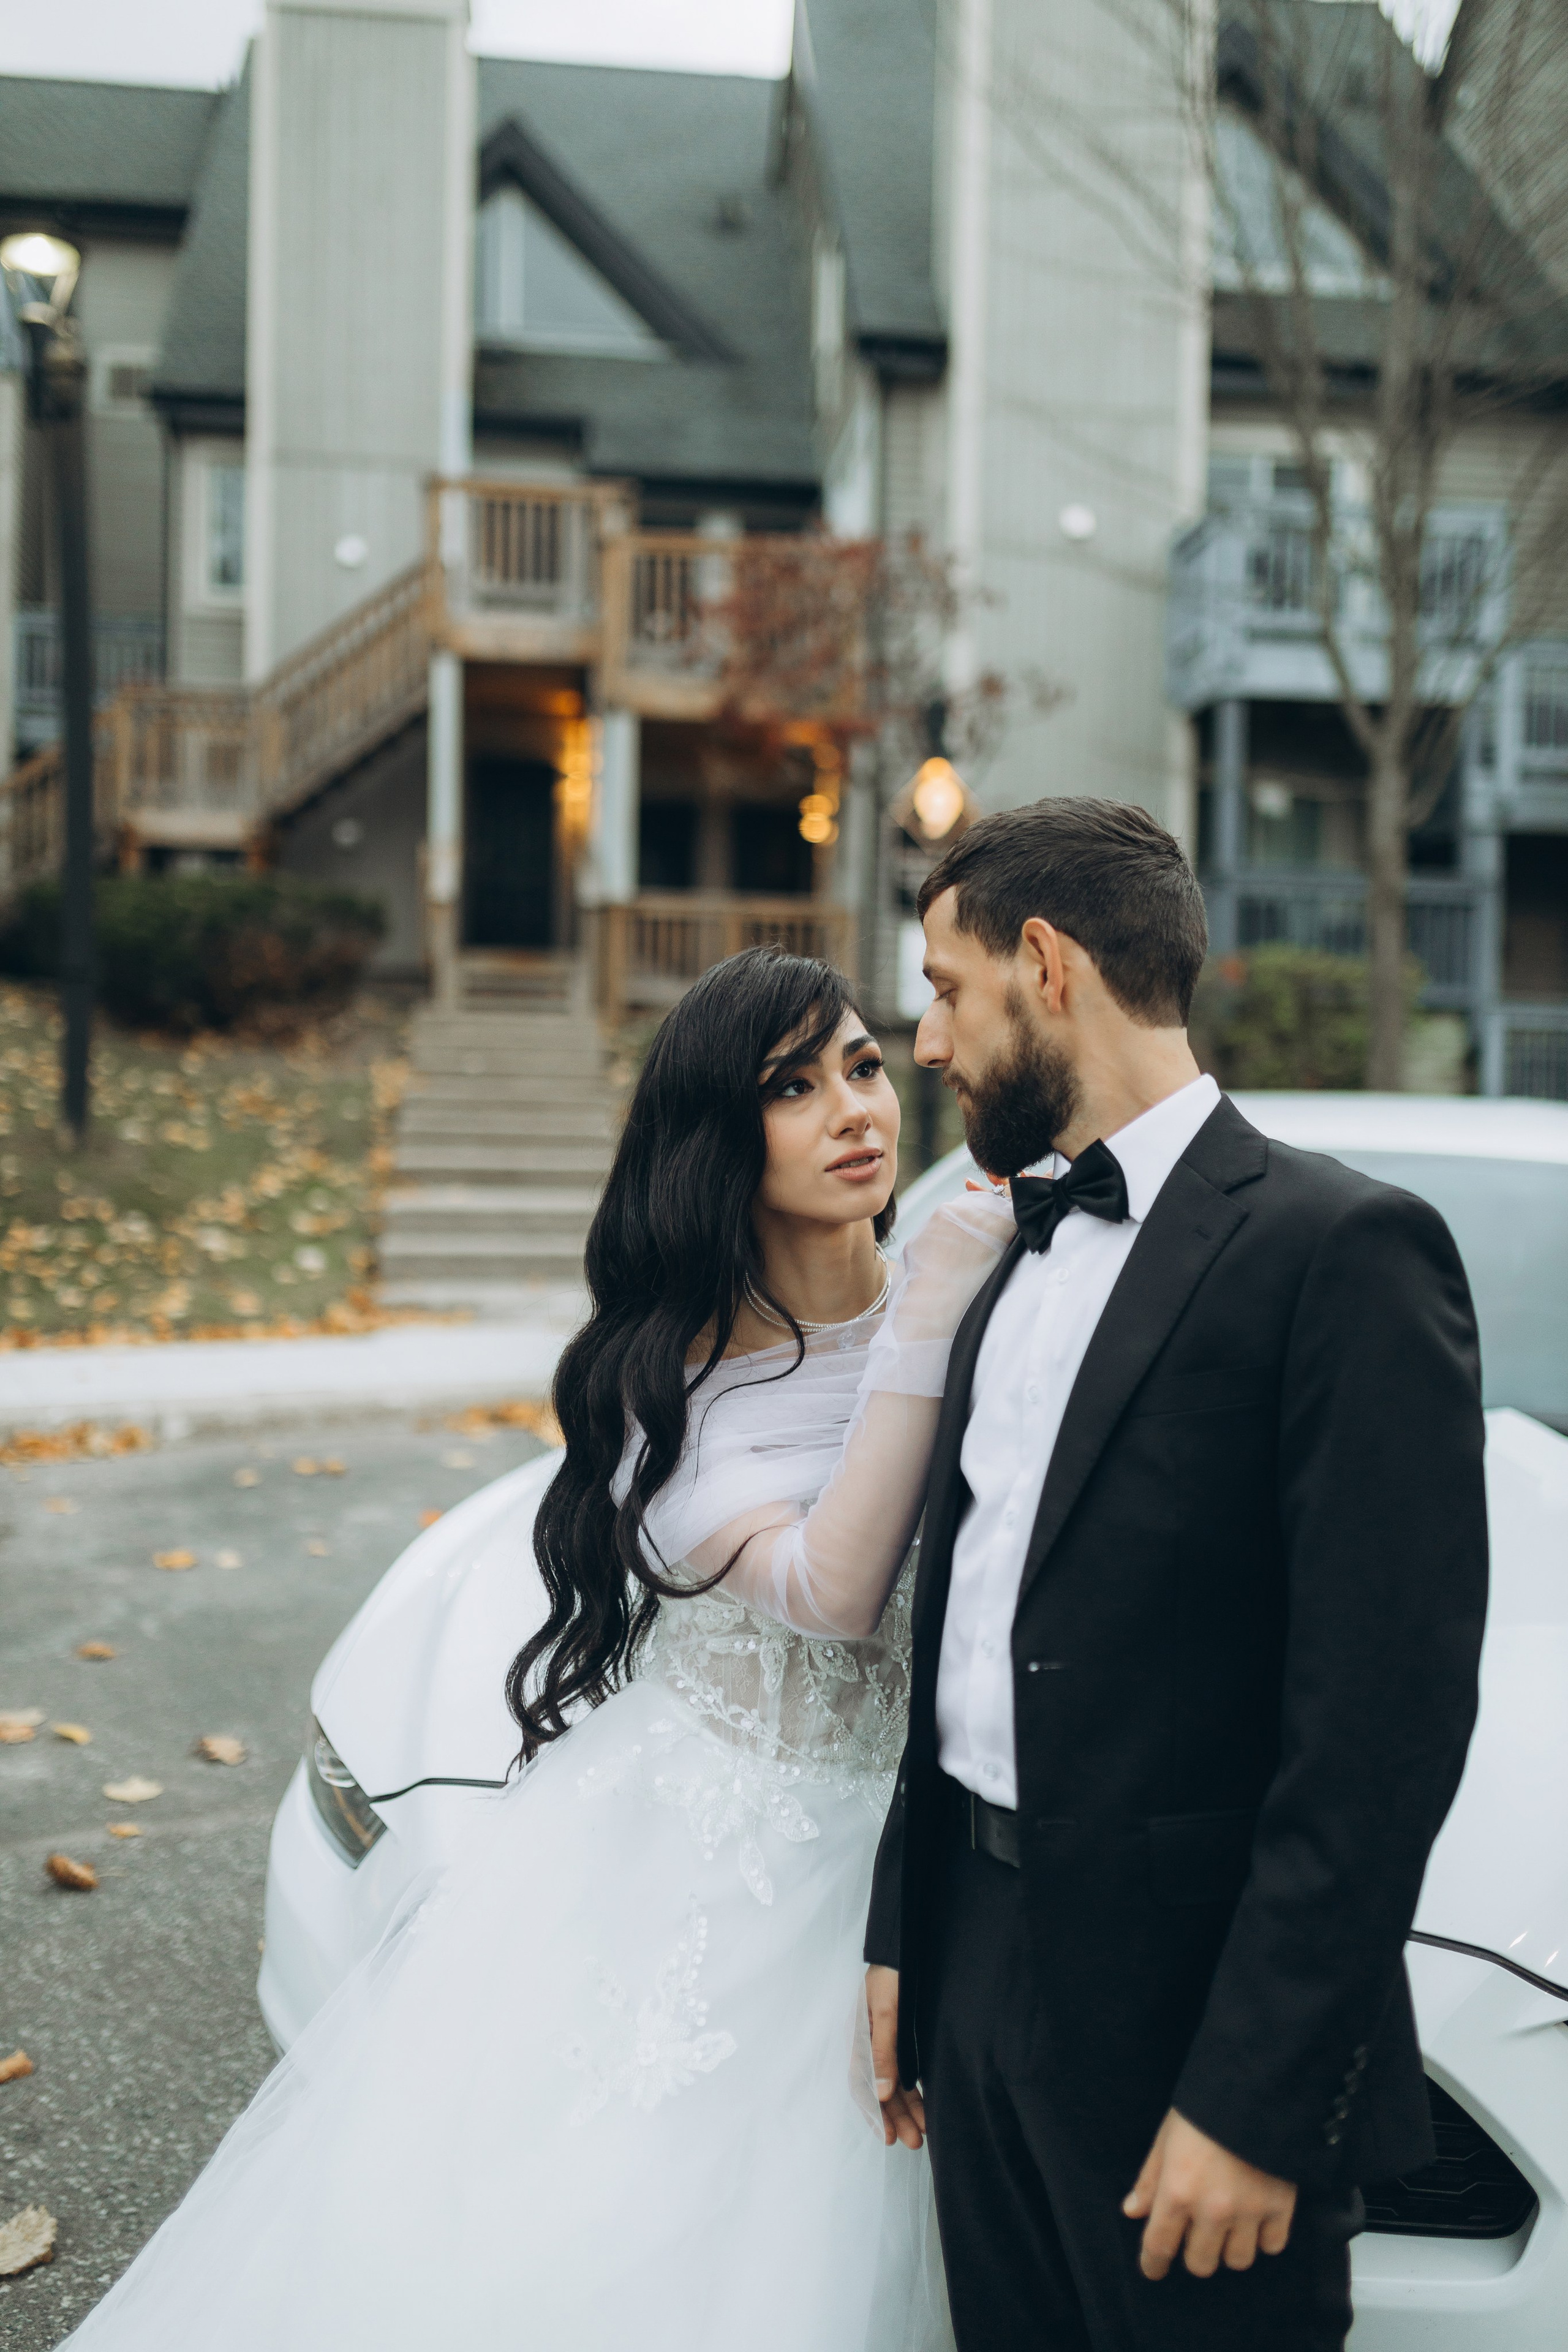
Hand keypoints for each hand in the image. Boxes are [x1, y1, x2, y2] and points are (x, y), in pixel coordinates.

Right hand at [866, 1965, 925, 2149]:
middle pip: (881, 2090)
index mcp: (858, 2039)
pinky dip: (914, 2091)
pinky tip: (926, 2107)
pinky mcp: (900, 2038)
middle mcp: (869, 2045)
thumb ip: (883, 2052)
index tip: (889, 2137)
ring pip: (895, 2084)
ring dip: (907, 2109)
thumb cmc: (891, 1975)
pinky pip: (905, 2072)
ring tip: (924, 2134)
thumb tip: (881, 2094)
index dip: (874, 2113)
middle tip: (915, 2143)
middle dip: (896, 2117)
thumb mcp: (886, 2013)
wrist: (904, 1948)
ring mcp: (885, 2042)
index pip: (862, 2085)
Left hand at [1123, 2110, 1296, 2278]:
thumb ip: (1150, 2180)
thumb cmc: (1203, 2109)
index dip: (1153, 2265)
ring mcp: (1249, 2212)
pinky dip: (1264, 2238)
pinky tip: (1257, 2219)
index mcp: (1177, 2191)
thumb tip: (1132, 2212)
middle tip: (1196, 2235)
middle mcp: (1211, 2210)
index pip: (1158, 2247)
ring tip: (1228, 2226)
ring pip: (1237, 2260)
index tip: (1153, 2270)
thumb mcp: (1166, 2138)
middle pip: (1200, 2264)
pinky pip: (1272, 2246)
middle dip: (1194, 2253)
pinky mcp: (1280, 2207)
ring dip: (1230, 2248)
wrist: (1255, 2088)